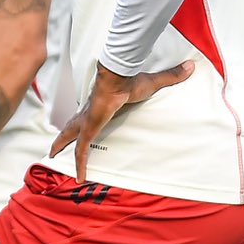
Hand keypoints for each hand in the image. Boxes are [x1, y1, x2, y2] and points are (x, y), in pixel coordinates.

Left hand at [49, 61, 195, 181]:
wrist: (119, 77)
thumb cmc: (130, 80)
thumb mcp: (153, 83)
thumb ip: (170, 77)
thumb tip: (190, 66)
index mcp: (100, 104)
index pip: (90, 113)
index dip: (85, 119)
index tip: (84, 124)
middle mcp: (89, 114)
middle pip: (72, 126)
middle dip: (64, 135)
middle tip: (55, 145)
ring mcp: (87, 123)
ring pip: (70, 138)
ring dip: (62, 146)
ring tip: (52, 157)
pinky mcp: (89, 130)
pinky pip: (82, 152)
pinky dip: (80, 165)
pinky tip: (79, 178)